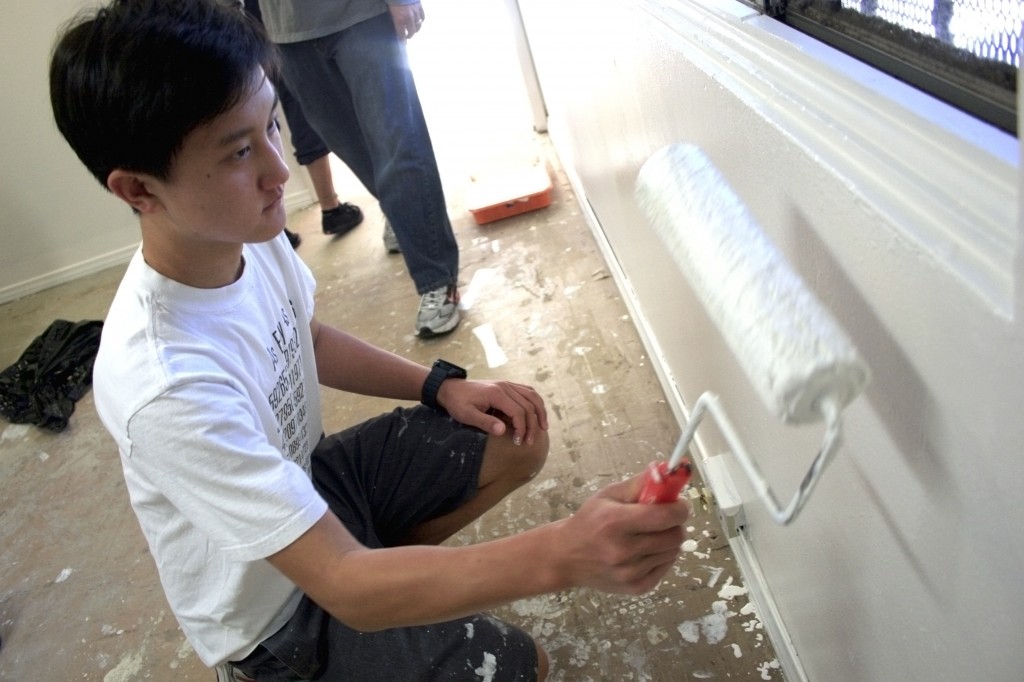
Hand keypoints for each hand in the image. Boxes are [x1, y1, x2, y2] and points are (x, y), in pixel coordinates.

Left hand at [389, 2, 425, 40]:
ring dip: (416, 29)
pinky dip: (421, 21)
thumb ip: (394, 17)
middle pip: (411, 31)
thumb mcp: (391, 9)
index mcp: (399, 19)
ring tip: (414, 31)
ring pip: (418, 25)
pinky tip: (419, 22)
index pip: (401, 33)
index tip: (403, 43)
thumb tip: (396, 23)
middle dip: (409, 35)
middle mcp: (408, 18)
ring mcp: (415, 13)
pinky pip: (422, 17)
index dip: (402, 39)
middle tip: (408, 36)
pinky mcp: (420, 7)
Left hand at [436, 379, 547, 445]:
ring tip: (543, 428)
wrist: (450, 388)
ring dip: (540, 411)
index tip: (518, 441)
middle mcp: (505, 386)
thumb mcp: (467, 415)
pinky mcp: (507, 385)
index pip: (518, 411)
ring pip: (532, 395)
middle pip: (528, 405)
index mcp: (496, 393)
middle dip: (532, 425)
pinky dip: (535, 402)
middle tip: (529, 442)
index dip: (522, 428)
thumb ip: (485, 422)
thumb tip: (503, 431)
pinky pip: (527, 391)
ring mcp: (507, 384)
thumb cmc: (457, 403)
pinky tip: (537, 412)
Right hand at [553, 474, 688, 593]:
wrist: (566, 557)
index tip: (679, 504)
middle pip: (674, 536)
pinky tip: (646, 551)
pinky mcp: (636, 588)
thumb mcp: (608, 495)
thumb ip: (639, 484)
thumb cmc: (589, 521)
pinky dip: (662, 556)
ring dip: (668, 540)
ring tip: (650, 535)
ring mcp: (631, 573)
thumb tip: (668, 474)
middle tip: (664, 519)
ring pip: (673, 552)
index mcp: (615, 522)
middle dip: (675, 524)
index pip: (665, 517)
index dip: (679, 509)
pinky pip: (667, 567)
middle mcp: (624, 550)